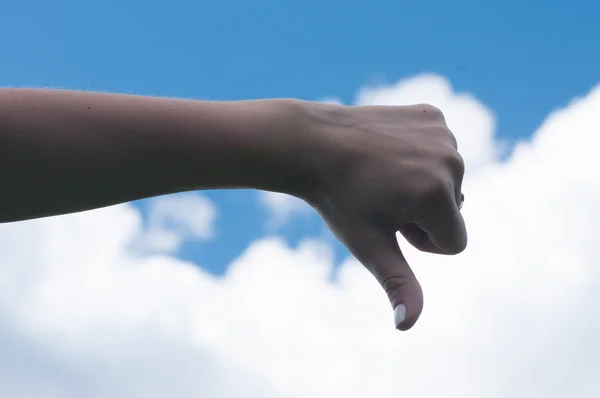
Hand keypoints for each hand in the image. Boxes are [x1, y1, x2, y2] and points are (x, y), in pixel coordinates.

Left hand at [300, 102, 466, 330]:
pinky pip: (439, 150)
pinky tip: (389, 151)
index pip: (455, 244)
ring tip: (383, 174)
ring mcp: (442, 133)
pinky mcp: (432, 114)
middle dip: (422, 213)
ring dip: (422, 185)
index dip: (420, 242)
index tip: (389, 223)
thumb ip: (398, 283)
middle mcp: (450, 160)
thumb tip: (406, 325)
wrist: (312, 144)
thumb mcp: (369, 244)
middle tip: (381, 196)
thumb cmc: (339, 199)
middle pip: (453, 212)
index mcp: (437, 195)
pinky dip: (420, 155)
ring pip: (448, 181)